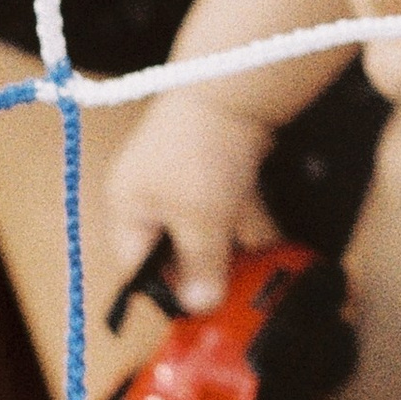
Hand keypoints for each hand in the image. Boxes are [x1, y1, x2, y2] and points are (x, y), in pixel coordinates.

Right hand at [105, 87, 278, 312]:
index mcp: (129, 205)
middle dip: (209, 270)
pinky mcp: (216, 167)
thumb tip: (199, 304)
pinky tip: (272, 242)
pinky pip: (231, 208)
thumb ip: (201, 265)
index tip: (194, 311)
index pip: (136, 265)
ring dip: (236, 249)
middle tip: (233, 293)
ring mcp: (186, 178)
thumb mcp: (200, 220)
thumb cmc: (200, 149)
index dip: (164, 291)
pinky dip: (249, 223)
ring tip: (260, 271)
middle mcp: (152, 192)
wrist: (233, 88)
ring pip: (210, 229)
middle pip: (177, 249)